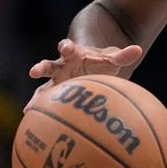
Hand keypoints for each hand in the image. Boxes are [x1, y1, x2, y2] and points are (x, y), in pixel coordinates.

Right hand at [26, 39, 142, 109]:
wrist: (90, 66)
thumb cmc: (101, 61)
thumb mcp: (112, 57)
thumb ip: (123, 55)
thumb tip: (138, 49)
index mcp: (74, 54)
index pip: (67, 47)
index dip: (66, 46)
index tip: (65, 47)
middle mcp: (61, 66)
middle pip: (49, 65)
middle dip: (41, 68)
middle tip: (33, 72)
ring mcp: (56, 81)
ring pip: (43, 87)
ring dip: (36, 97)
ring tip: (28, 109)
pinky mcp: (56, 95)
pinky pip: (46, 103)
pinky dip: (39, 110)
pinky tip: (31, 121)